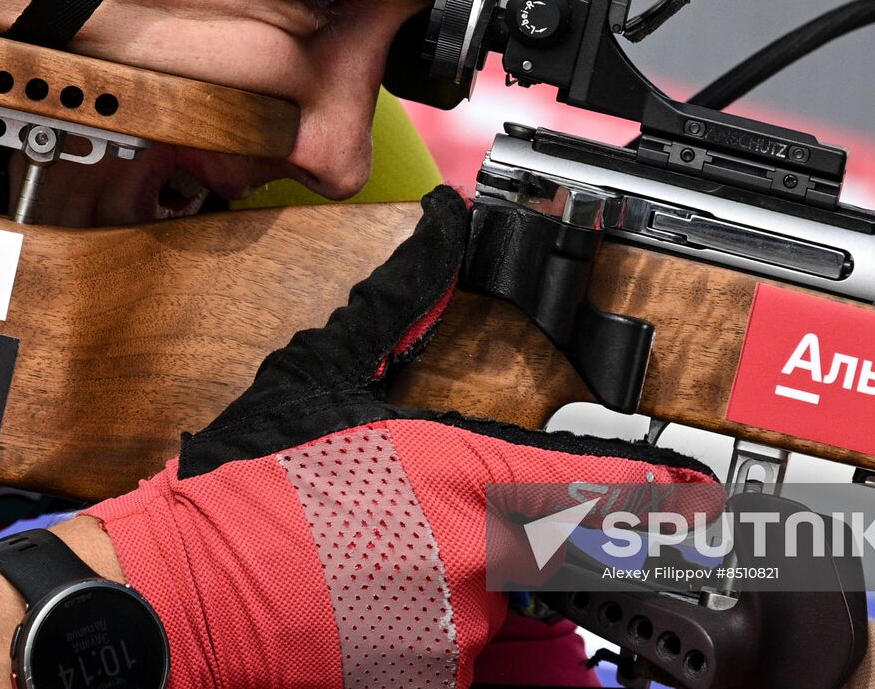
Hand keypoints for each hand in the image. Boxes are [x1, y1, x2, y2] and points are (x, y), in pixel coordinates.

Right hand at [86, 186, 714, 688]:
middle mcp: (480, 558)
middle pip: (542, 547)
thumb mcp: (324, 373)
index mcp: (465, 474)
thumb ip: (400, 306)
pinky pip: (453, 650)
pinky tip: (359, 597)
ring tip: (367, 554)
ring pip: (492, 600)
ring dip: (453, 579)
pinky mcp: (430, 681)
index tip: (690, 490)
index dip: (652, 487)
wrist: (185, 593)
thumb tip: (440, 231)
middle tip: (416, 517)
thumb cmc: (249, 487)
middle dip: (507, 530)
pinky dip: (419, 624)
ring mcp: (458, 631)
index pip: (596, 484)